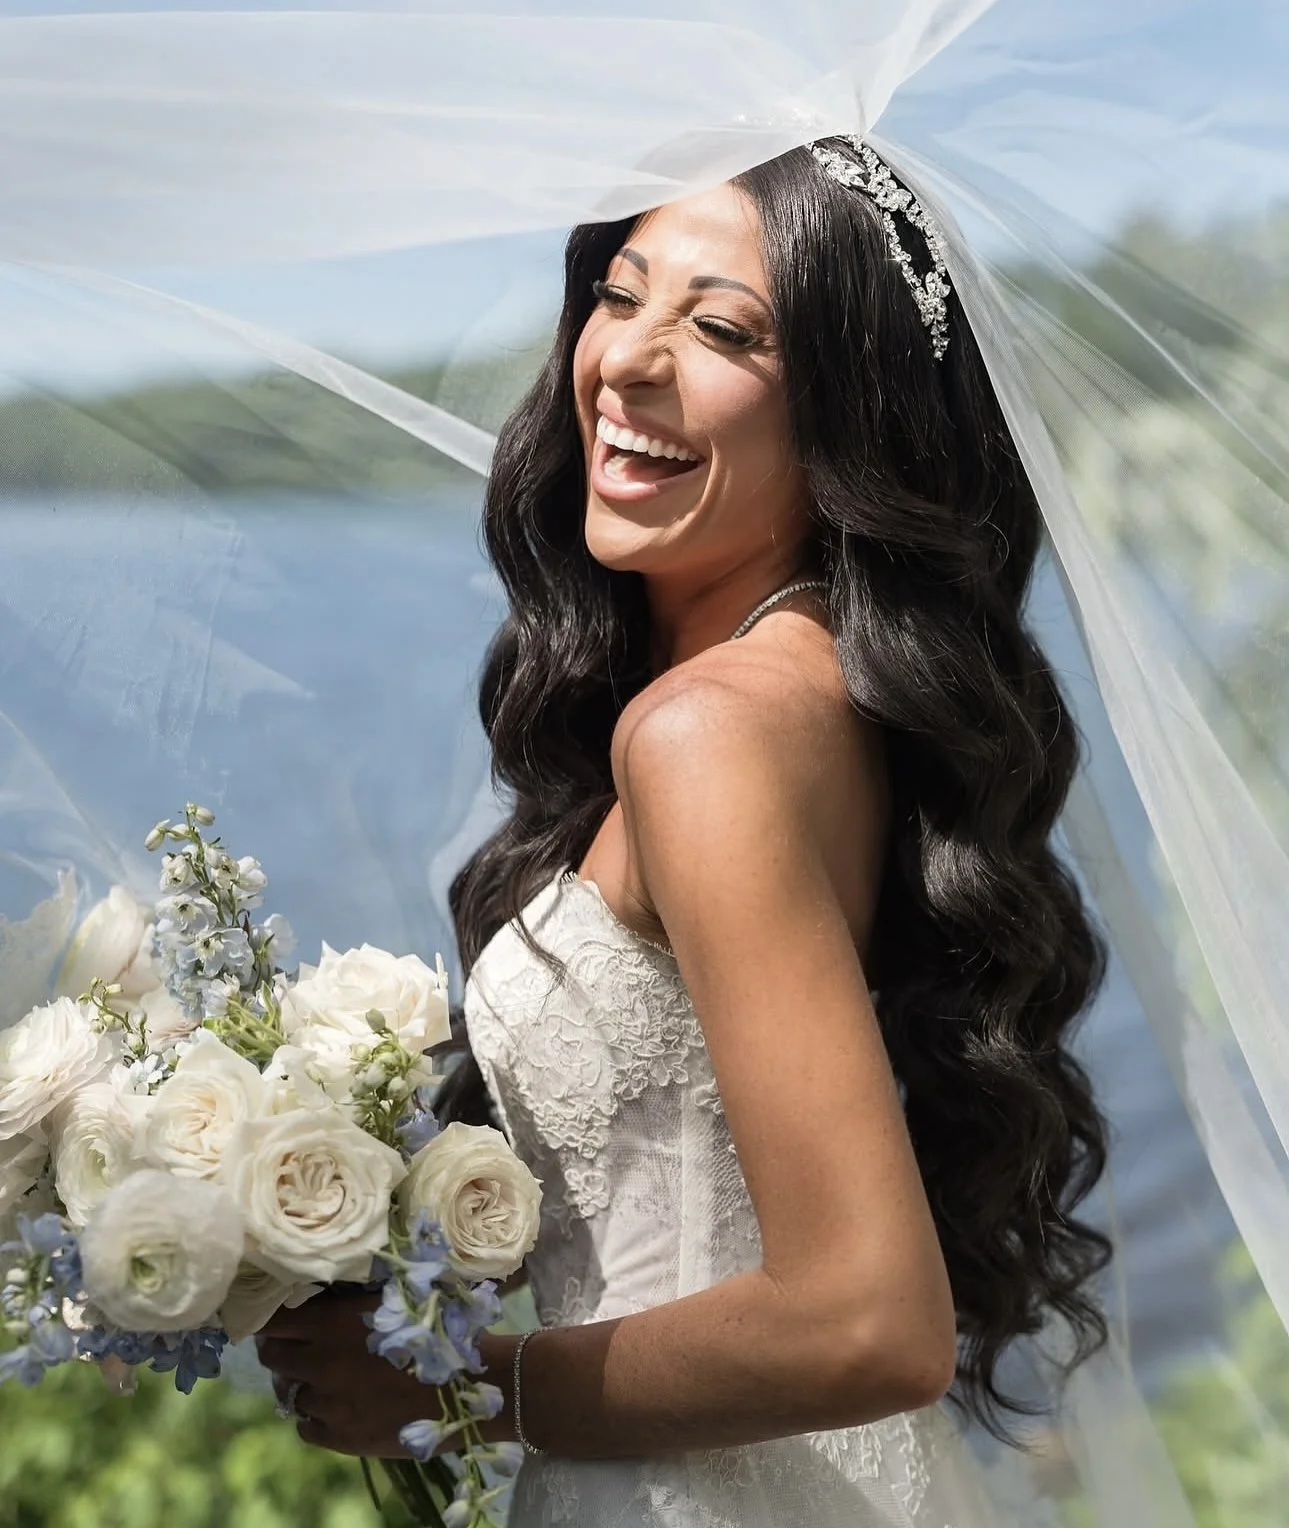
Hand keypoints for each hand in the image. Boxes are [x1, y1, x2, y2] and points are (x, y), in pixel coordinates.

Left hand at [255, 1283, 451, 1456]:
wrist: (469, 1387)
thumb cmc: (438, 1329)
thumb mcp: (395, 1297)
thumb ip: (352, 1295)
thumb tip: (320, 1287)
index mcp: (331, 1322)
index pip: (273, 1320)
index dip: (272, 1320)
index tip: (280, 1320)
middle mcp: (320, 1362)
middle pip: (272, 1356)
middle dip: (282, 1349)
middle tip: (304, 1348)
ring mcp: (327, 1404)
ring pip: (291, 1394)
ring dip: (305, 1384)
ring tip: (331, 1379)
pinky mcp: (340, 1438)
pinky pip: (307, 1427)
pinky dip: (317, 1416)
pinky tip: (342, 1406)